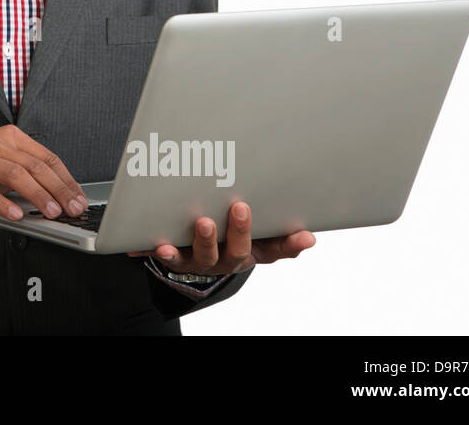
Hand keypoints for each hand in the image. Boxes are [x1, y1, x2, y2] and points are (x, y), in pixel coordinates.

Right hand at [0, 125, 87, 220]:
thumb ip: (24, 170)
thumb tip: (56, 194)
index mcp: (10, 137)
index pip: (46, 157)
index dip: (66, 179)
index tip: (79, 197)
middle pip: (35, 166)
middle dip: (59, 189)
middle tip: (73, 208)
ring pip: (15, 175)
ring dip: (37, 195)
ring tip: (52, 212)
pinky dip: (3, 204)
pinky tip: (16, 215)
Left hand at [125, 201, 315, 274]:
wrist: (191, 254)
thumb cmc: (227, 237)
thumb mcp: (254, 235)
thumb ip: (279, 233)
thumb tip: (310, 236)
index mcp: (250, 252)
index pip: (276, 250)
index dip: (290, 244)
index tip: (304, 234)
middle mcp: (227, 260)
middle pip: (237, 251)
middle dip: (240, 231)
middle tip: (240, 208)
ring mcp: (200, 260)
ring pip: (204, 255)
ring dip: (205, 240)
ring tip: (203, 223)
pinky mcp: (175, 257)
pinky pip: (168, 256)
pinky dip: (162, 250)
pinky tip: (158, 244)